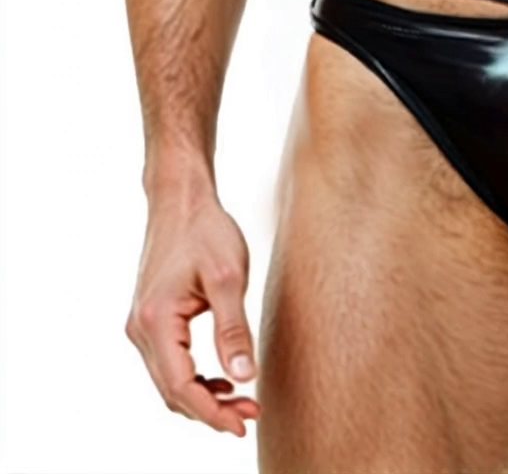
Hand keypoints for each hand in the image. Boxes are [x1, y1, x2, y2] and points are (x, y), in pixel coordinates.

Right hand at [125, 183, 260, 436]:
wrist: (181, 199)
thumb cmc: (205, 230)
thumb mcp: (229, 276)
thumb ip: (234, 329)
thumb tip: (244, 378)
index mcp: (156, 320)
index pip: (180, 387)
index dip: (211, 413)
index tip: (243, 423)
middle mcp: (140, 329)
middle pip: (171, 391)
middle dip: (210, 410)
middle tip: (251, 414)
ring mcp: (142, 325)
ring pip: (168, 381)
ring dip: (202, 397)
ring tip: (242, 400)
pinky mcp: (150, 320)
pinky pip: (169, 364)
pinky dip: (193, 378)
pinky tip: (223, 379)